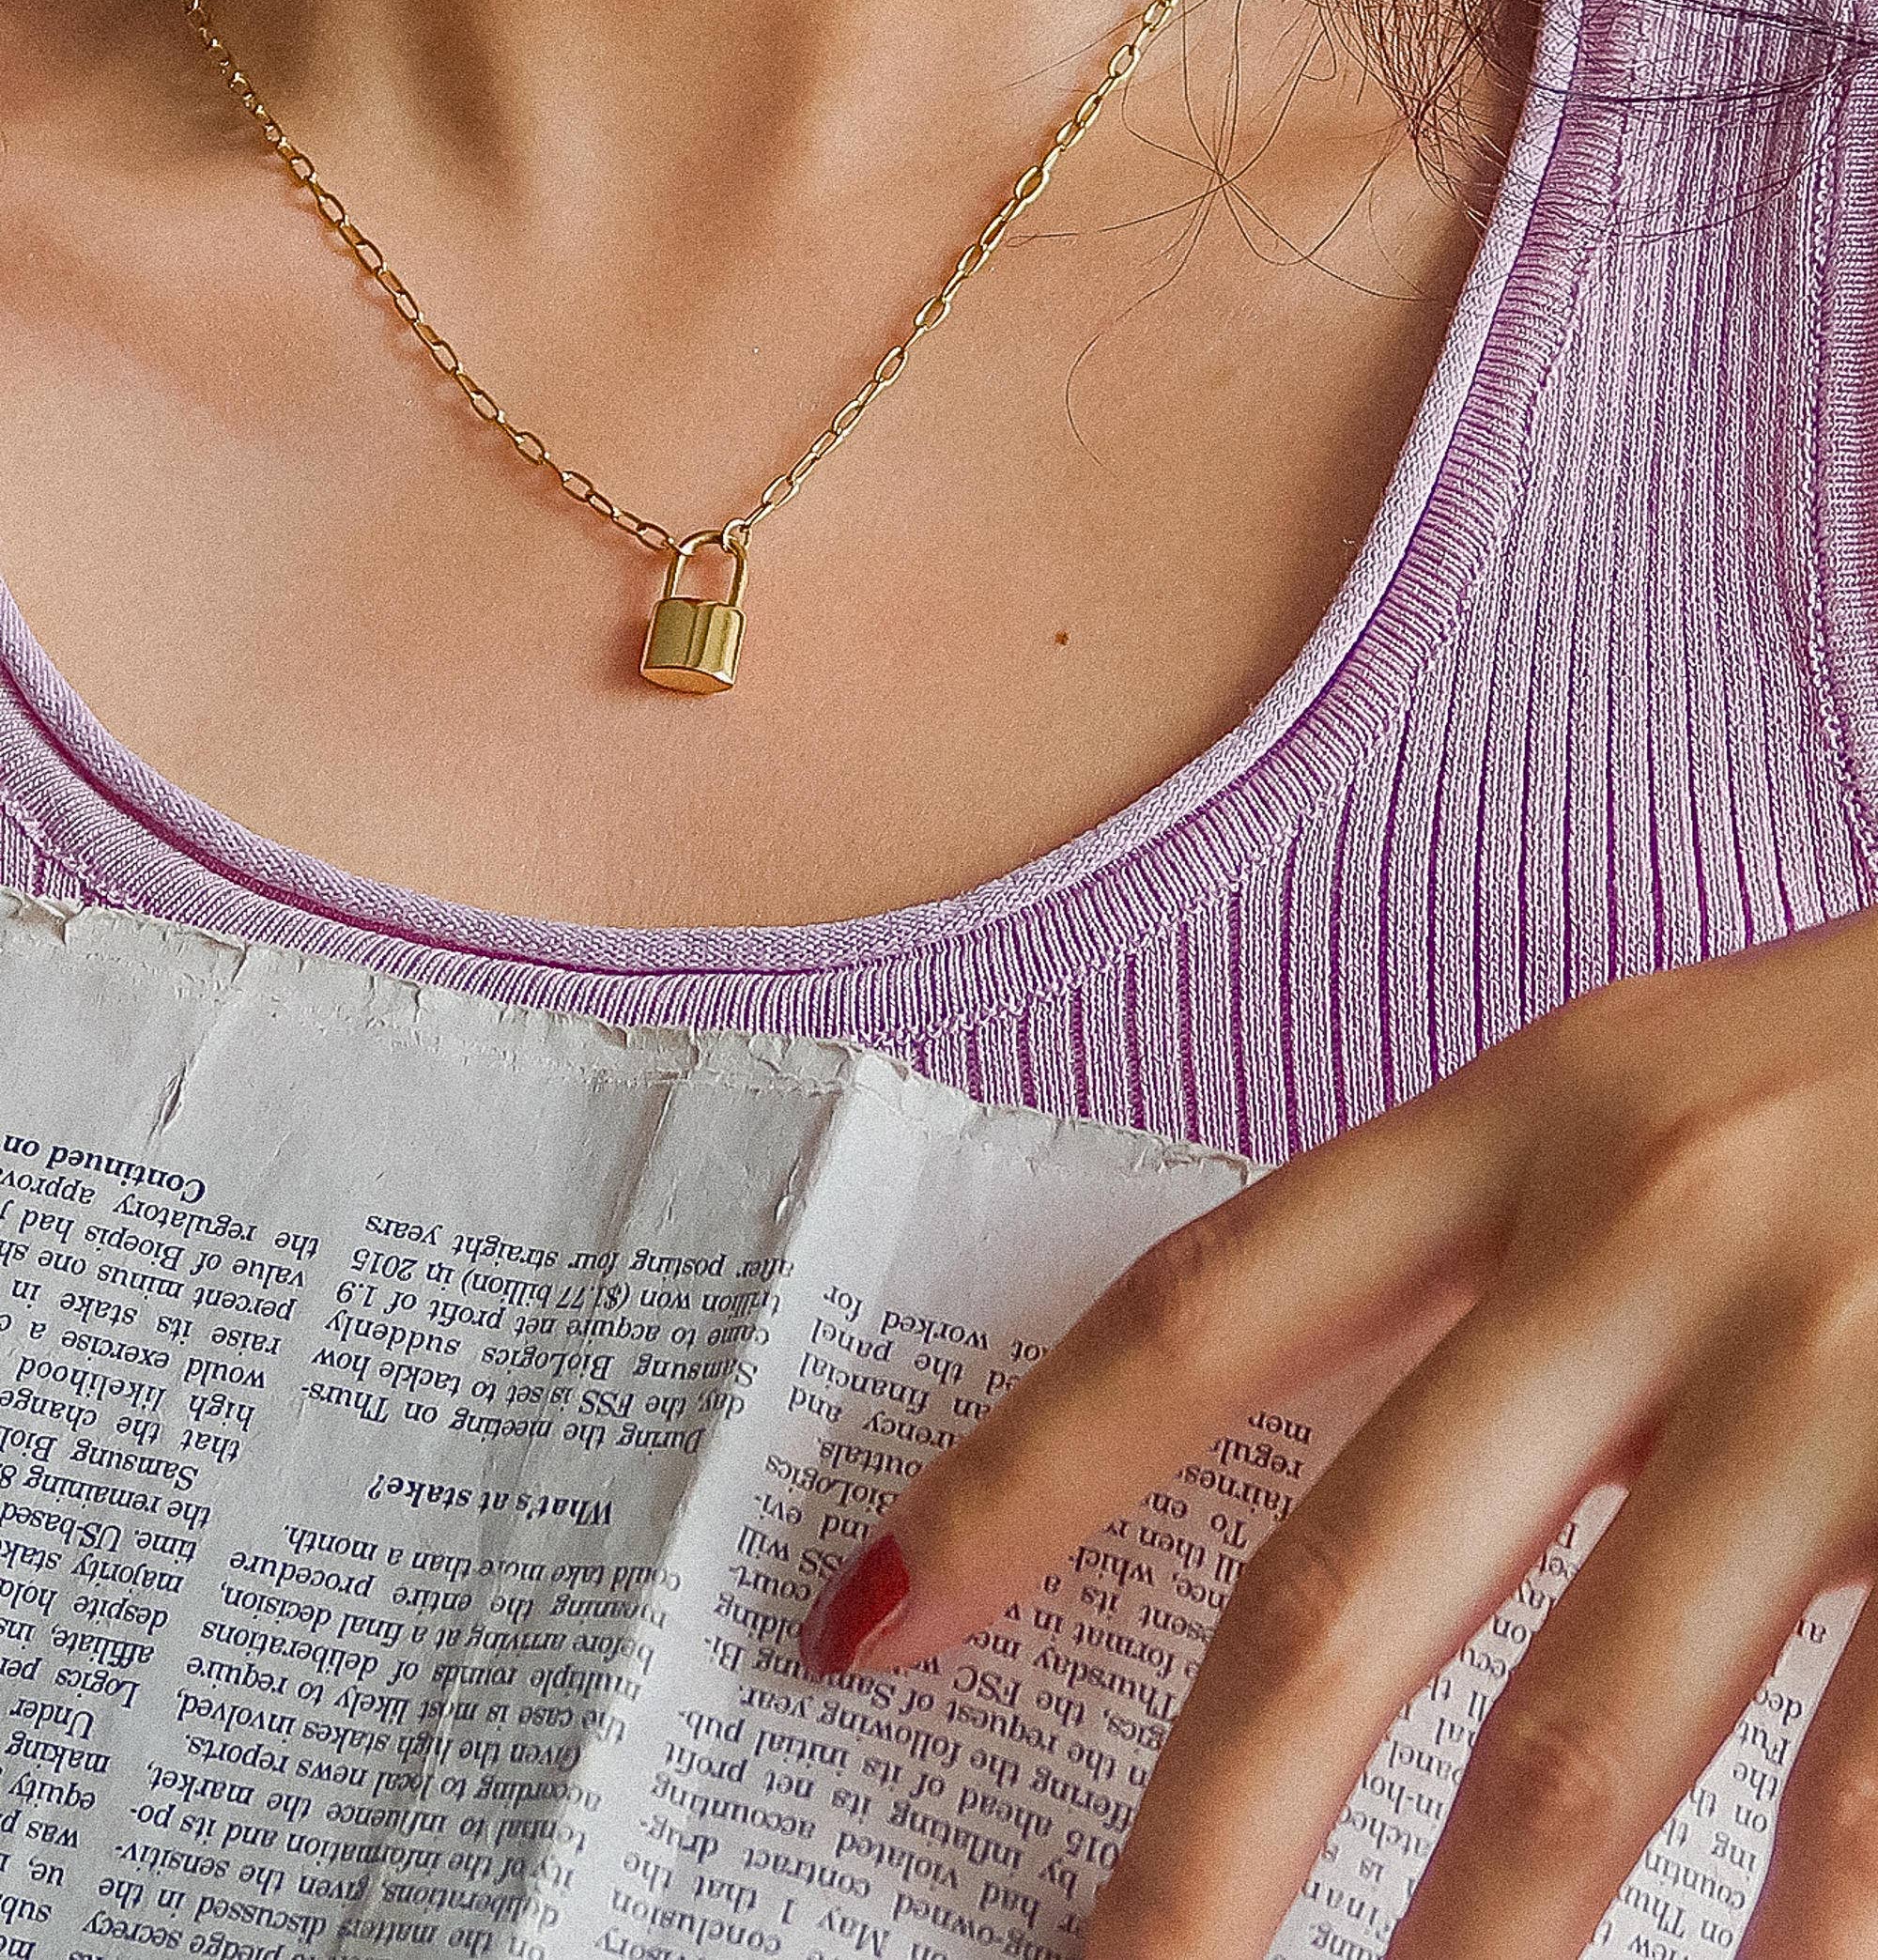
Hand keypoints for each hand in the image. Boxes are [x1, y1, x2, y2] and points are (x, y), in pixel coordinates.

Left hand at [792, 904, 1877, 1957]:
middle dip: (1206, 1822)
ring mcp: (1836, 1374)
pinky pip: (1867, 1772)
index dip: (1020, 1475)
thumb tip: (1270, 1483)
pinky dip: (1785, 1932)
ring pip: (1592, 1732)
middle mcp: (1653, 1240)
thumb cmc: (1857, 1068)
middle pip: (1358, 1576)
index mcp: (1525, 1120)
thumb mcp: (1639, 1095)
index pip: (1203, 1311)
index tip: (868, 1621)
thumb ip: (1470, 1255)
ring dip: (1459, 1953)